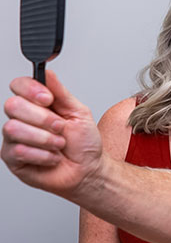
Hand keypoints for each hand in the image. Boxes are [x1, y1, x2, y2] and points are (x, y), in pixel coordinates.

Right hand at [2, 72, 102, 196]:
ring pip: (14, 129)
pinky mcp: (12, 158)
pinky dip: (43, 155)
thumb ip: (61, 92)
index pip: (19, 85)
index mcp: (37, 104)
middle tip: (60, 127)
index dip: (31, 90)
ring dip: (45, 138)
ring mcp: (14, 138)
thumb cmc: (84, 142)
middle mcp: (22, 118)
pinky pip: (18, 150)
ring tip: (59, 144)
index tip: (49, 99)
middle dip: (43, 118)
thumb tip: (48, 72)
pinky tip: (52, 157)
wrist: (87, 170)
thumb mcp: (79, 112)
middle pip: (13, 105)